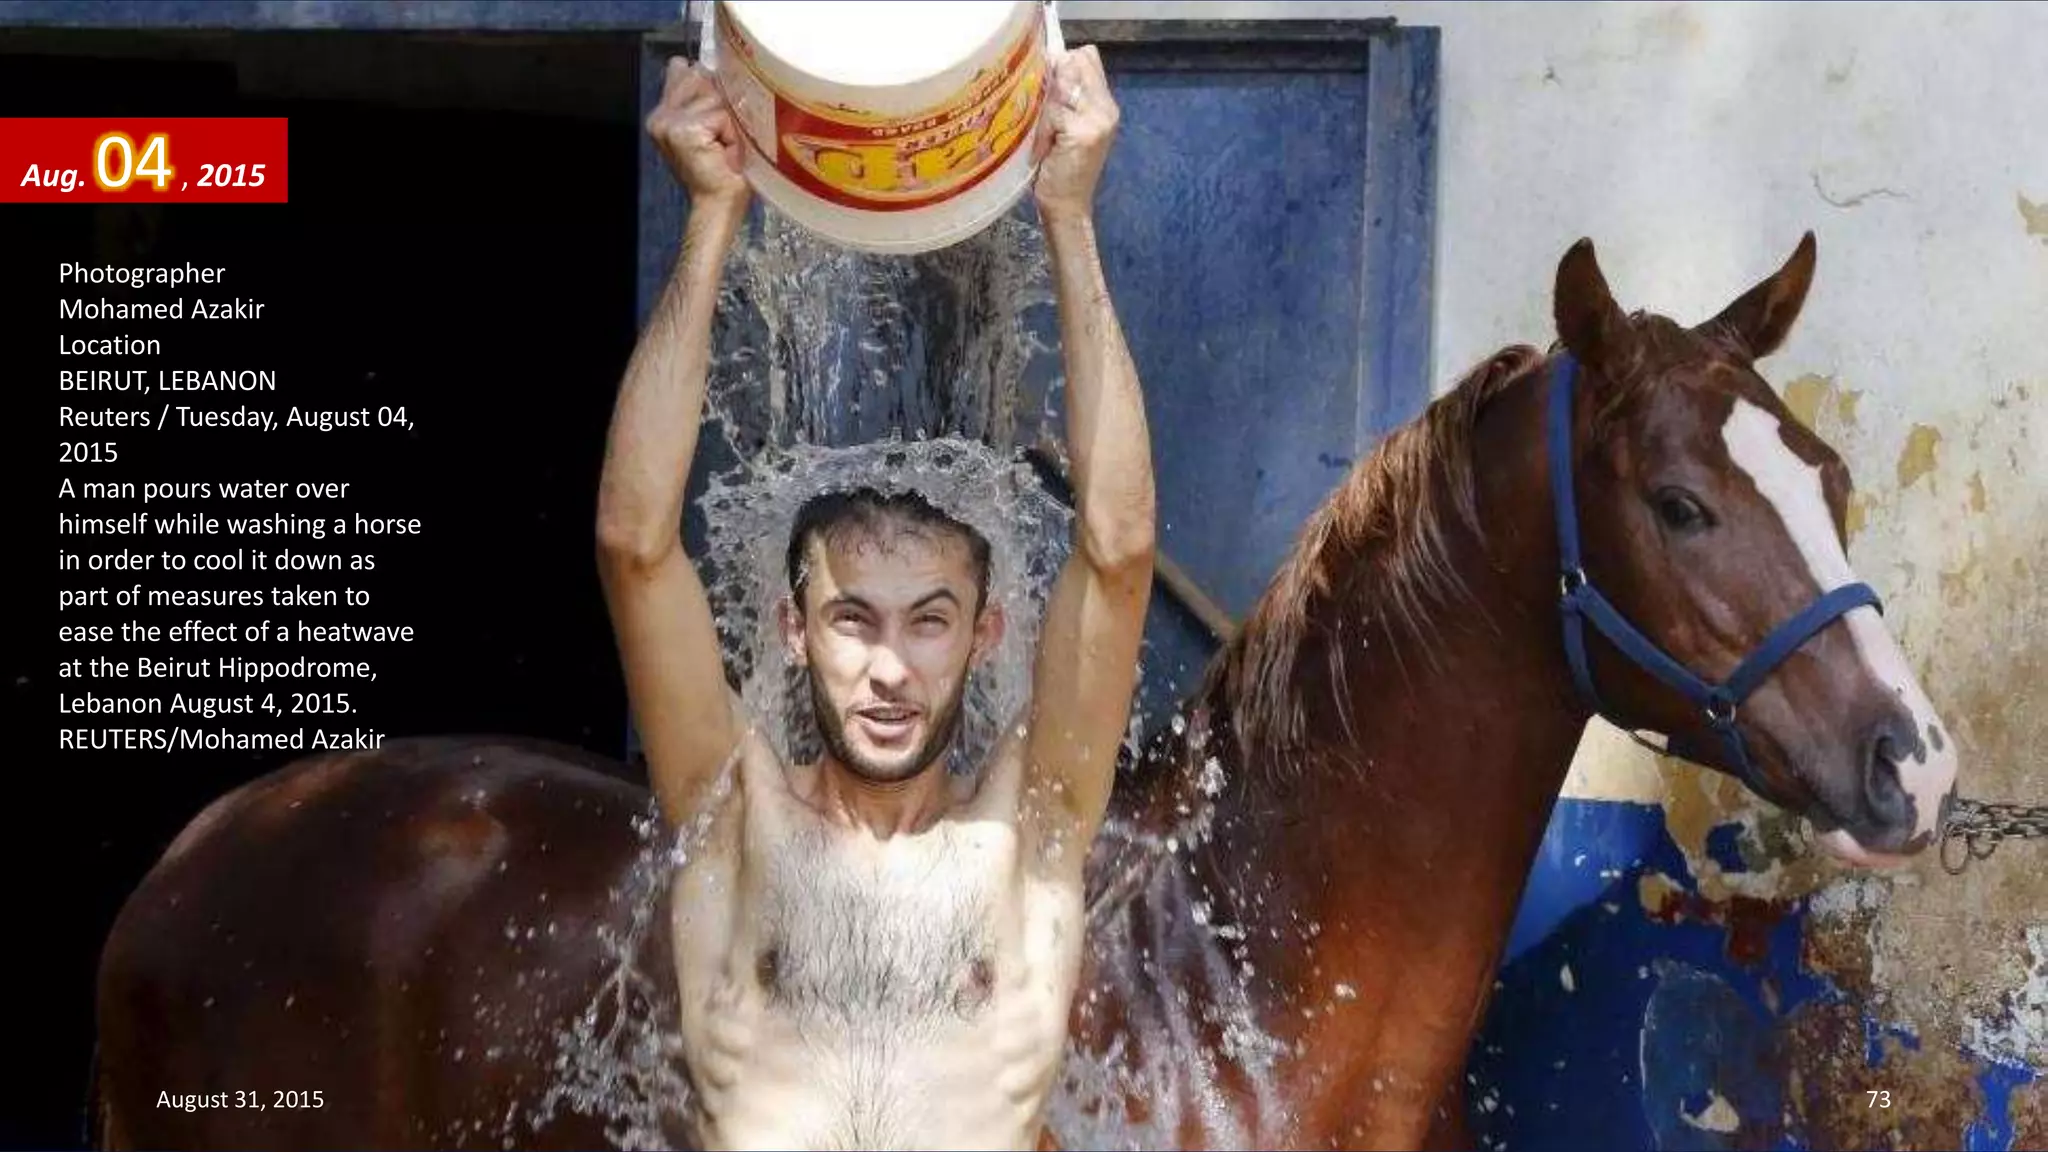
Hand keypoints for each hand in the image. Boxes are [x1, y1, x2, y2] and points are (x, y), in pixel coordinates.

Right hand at [646, 57, 749, 211]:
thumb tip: (696, 65)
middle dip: (721, 106)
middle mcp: (661, 115)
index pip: (683, 70)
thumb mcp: (711, 127)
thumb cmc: (721, 172)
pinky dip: (731, 134)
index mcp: (663, 113)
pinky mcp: (684, 131)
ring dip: (729, 122)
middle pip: (702, 79)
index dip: (707, 84)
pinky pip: (721, 115)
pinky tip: (725, 153)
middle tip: (720, 140)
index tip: (714, 114)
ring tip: (724, 147)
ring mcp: (669, 122)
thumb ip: (701, 96)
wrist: (717, 205)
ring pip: (714, 96)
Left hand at [1032, 46, 1117, 222]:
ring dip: (1043, 108)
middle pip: (1074, 62)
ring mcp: (1099, 119)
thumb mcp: (1063, 127)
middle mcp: (1107, 107)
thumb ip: (1062, 97)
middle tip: (1043, 115)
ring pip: (1059, 85)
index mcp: (1104, 103)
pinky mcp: (1084, 132)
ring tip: (1042, 137)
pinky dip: (1040, 130)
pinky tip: (1041, 151)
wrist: (1067, 208)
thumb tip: (1041, 64)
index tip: (1047, 90)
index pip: (1086, 56)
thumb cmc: (1059, 169)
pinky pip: (1052, 111)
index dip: (1063, 65)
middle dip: (1051, 81)